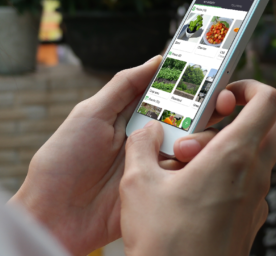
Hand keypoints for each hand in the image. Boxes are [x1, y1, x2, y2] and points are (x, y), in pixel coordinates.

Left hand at [10, 55, 234, 255]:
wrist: (54, 214)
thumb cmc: (65, 157)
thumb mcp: (92, 112)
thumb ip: (124, 86)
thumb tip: (156, 61)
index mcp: (132, 116)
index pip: (168, 94)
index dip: (188, 84)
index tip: (208, 72)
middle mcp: (149, 137)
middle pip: (188, 119)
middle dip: (205, 109)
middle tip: (221, 102)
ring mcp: (156, 164)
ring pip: (193, 145)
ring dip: (199, 139)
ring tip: (186, 143)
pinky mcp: (159, 191)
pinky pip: (186, 176)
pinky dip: (194, 167)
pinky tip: (192, 161)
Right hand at [120, 80, 275, 255]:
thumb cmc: (165, 244)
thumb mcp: (139, 183)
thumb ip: (142, 144)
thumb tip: (148, 132)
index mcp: (233, 157)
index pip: (268, 103)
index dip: (250, 88)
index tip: (225, 93)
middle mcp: (253, 176)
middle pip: (271, 126)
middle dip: (243, 116)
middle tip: (207, 125)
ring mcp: (255, 200)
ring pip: (257, 154)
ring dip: (228, 147)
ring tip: (186, 163)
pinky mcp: (249, 218)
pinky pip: (247, 181)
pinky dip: (227, 173)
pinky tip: (190, 188)